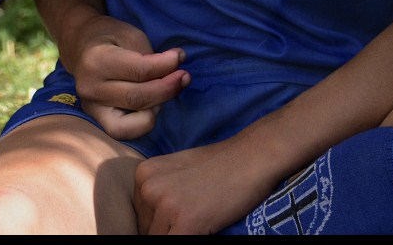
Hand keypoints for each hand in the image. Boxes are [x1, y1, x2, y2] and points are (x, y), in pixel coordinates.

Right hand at [60, 12, 189, 141]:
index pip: (139, 71)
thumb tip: (175, 72)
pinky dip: (145, 121)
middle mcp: (90, 89)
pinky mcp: (98, 120)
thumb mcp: (130, 35)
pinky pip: (125, 131)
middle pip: (138, 98)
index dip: (165, 66)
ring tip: (167, 89)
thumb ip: (150, 55)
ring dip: (158, 107)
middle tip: (185, 77)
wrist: (81, 47)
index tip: (180, 57)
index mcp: (96, 61)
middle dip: (168, 89)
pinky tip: (153, 103)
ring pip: (133, 122)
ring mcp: (92, 108)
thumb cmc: (110, 37)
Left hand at [133, 133, 285, 234]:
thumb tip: (148, 223)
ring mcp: (166, 205)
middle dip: (167, 229)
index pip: (140, 215)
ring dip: (178, 234)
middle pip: (146, 229)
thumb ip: (159, 191)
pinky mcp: (186, 222)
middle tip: (194, 218)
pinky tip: (203, 230)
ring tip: (201, 221)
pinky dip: (188, 239)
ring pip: (158, 238)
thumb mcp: (177, 170)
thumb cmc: (221, 163)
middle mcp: (149, 188)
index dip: (159, 222)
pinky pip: (174, 244)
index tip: (177, 218)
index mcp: (144, 174)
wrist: (253, 156)